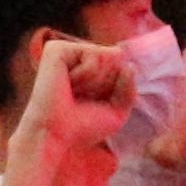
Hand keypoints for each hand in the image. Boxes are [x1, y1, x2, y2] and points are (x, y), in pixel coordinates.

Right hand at [17, 32, 135, 168]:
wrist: (56, 136)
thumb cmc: (82, 129)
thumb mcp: (117, 112)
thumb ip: (129, 89)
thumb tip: (128, 65)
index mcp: (88, 71)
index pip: (123, 65)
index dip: (118, 87)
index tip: (95, 104)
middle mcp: (77, 58)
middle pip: (118, 58)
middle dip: (108, 83)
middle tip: (83, 98)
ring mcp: (67, 52)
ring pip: (109, 55)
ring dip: (98, 80)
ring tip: (74, 91)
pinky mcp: (57, 49)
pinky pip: (93, 53)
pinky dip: (87, 73)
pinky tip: (68, 83)